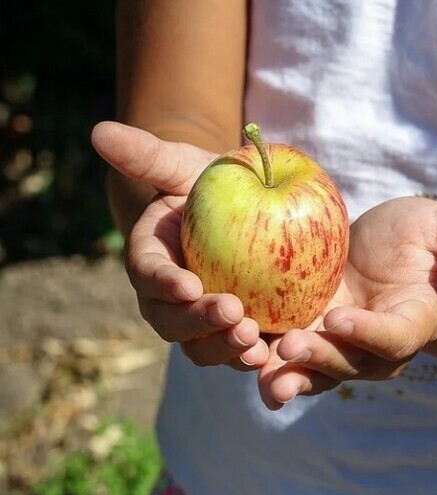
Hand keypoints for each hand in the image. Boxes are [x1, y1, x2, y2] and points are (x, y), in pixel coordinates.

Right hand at [91, 121, 268, 368]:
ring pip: (205, 348)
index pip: (149, 275)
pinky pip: (241, 355)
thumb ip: (149, 155)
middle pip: (173, 323)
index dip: (164, 283)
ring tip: (254, 342)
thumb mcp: (186, 165)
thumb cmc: (211, 185)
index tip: (188, 285)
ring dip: (226, 349)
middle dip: (199, 324)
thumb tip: (100, 131)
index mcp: (151, 261)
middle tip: (234, 314)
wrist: (244, 212)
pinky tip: (278, 356)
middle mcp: (171, 301)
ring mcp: (203, 324)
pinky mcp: (239, 334)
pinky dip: (255, 362)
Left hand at [258, 196, 436, 407]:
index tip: (342, 319)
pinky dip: (261, 359)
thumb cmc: (420, 238)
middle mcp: (375, 348)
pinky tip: (234, 353)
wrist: (384, 253)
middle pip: (349, 365)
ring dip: (287, 375)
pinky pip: (284, 357)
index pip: (394, 337)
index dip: (370, 334)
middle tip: (290, 348)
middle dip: (321, 360)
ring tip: (260, 374)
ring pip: (314, 372)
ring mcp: (338, 348)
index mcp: (413, 322)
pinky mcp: (306, 338)